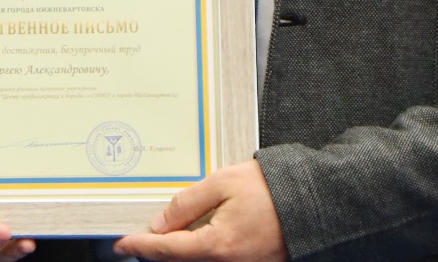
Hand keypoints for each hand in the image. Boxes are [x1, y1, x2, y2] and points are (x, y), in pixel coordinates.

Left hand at [113, 159, 286, 260]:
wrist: (315, 200)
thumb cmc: (272, 189)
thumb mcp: (221, 184)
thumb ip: (187, 203)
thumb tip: (161, 222)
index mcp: (218, 245)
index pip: (167, 250)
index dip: (141, 247)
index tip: (122, 245)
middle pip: (182, 260)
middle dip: (158, 249)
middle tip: (139, 236)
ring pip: (199, 261)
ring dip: (180, 248)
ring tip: (166, 230)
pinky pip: (218, 258)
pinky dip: (201, 248)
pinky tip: (195, 232)